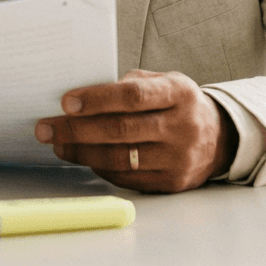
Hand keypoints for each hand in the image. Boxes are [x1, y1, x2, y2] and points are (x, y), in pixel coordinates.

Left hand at [33, 69, 236, 192]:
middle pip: (122, 130)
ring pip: (121, 159)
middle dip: (77, 130)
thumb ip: (128, 85)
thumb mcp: (162, 82)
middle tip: (46, 127)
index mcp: (179, 94)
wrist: (219, 138)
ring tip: (58, 144)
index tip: (66, 102)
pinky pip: (127, 178)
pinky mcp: (172, 182)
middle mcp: (183, 127)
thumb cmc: (177, 104)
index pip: (133, 97)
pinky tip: (83, 157)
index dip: (97, 99)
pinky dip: (100, 167)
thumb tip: (81, 97)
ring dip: (82, 152)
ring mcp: (179, 158)